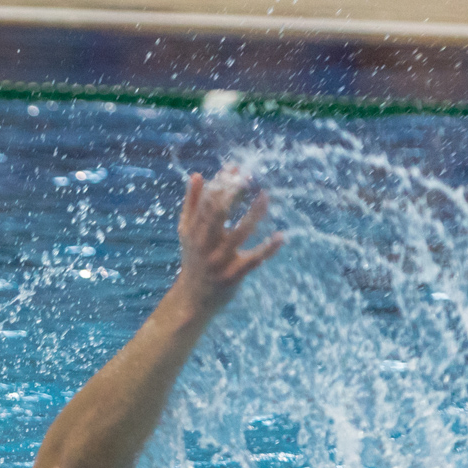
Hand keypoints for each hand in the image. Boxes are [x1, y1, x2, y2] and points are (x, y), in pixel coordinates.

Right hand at [174, 166, 280, 314]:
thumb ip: (191, 204)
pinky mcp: (233, 276)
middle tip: (249, 176)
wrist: (193, 299)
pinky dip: (268, 248)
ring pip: (239, 233)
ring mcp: (219, 261)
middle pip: (218, 214)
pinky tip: (281, 236)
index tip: (235, 167)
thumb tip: (197, 175)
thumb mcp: (186, 232)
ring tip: (265, 196)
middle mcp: (205, 244)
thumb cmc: (193, 260)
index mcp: (193, 231)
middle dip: (233, 194)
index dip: (220, 183)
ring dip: (253, 214)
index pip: (206, 202)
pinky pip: (253, 260)